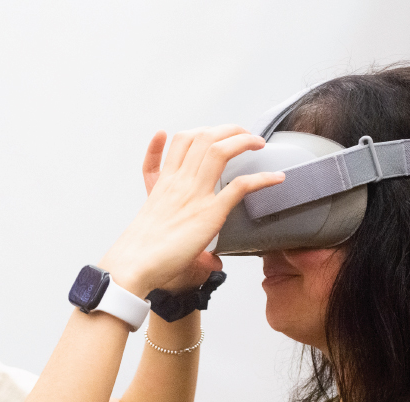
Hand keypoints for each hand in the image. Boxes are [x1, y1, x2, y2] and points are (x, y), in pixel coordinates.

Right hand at [100, 126, 283, 296]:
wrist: (134, 263)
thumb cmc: (141, 251)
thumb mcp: (155, 228)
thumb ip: (176, 230)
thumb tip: (205, 254)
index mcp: (164, 183)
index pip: (179, 142)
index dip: (198, 131)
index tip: (213, 134)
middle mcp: (179, 183)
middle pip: (203, 137)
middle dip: (228, 129)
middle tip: (244, 134)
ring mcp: (194, 195)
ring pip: (220, 151)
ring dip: (244, 141)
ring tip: (258, 143)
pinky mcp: (209, 213)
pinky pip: (239, 186)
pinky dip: (261, 179)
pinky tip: (276, 178)